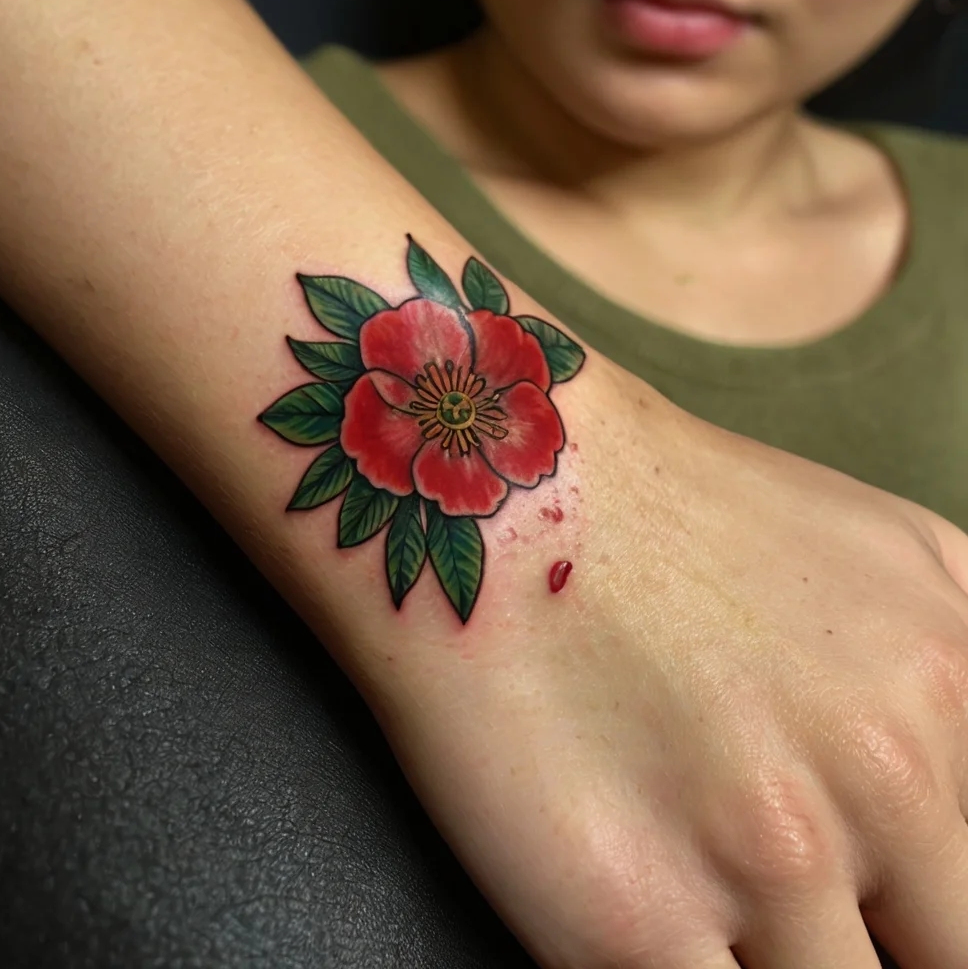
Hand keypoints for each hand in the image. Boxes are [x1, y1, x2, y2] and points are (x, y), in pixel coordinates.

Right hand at [365, 358, 967, 968]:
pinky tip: (661, 937)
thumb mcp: (886, 546)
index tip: (904, 912)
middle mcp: (881, 780)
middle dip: (883, 945)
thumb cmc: (664, 508)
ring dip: (775, 964)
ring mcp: (759, 856)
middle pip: (946, 964)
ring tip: (717, 902)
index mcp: (952, 686)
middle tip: (810, 908)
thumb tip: (967, 768)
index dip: (940, 911)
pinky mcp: (631, 918)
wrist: (500, 499)